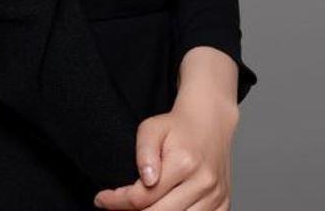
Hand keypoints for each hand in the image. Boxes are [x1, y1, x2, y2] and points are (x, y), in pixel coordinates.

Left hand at [93, 91, 238, 209]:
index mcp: (184, 162)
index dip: (117, 201)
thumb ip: (144, 151)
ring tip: (138, 208)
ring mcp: (216, 196)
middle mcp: (203, 182)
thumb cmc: (177, 127)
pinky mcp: (222, 205)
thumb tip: (146, 180)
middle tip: (117, 207)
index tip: (102, 199)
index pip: (142, 196)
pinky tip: (162, 208)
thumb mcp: (152, 128)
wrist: (210, 122)